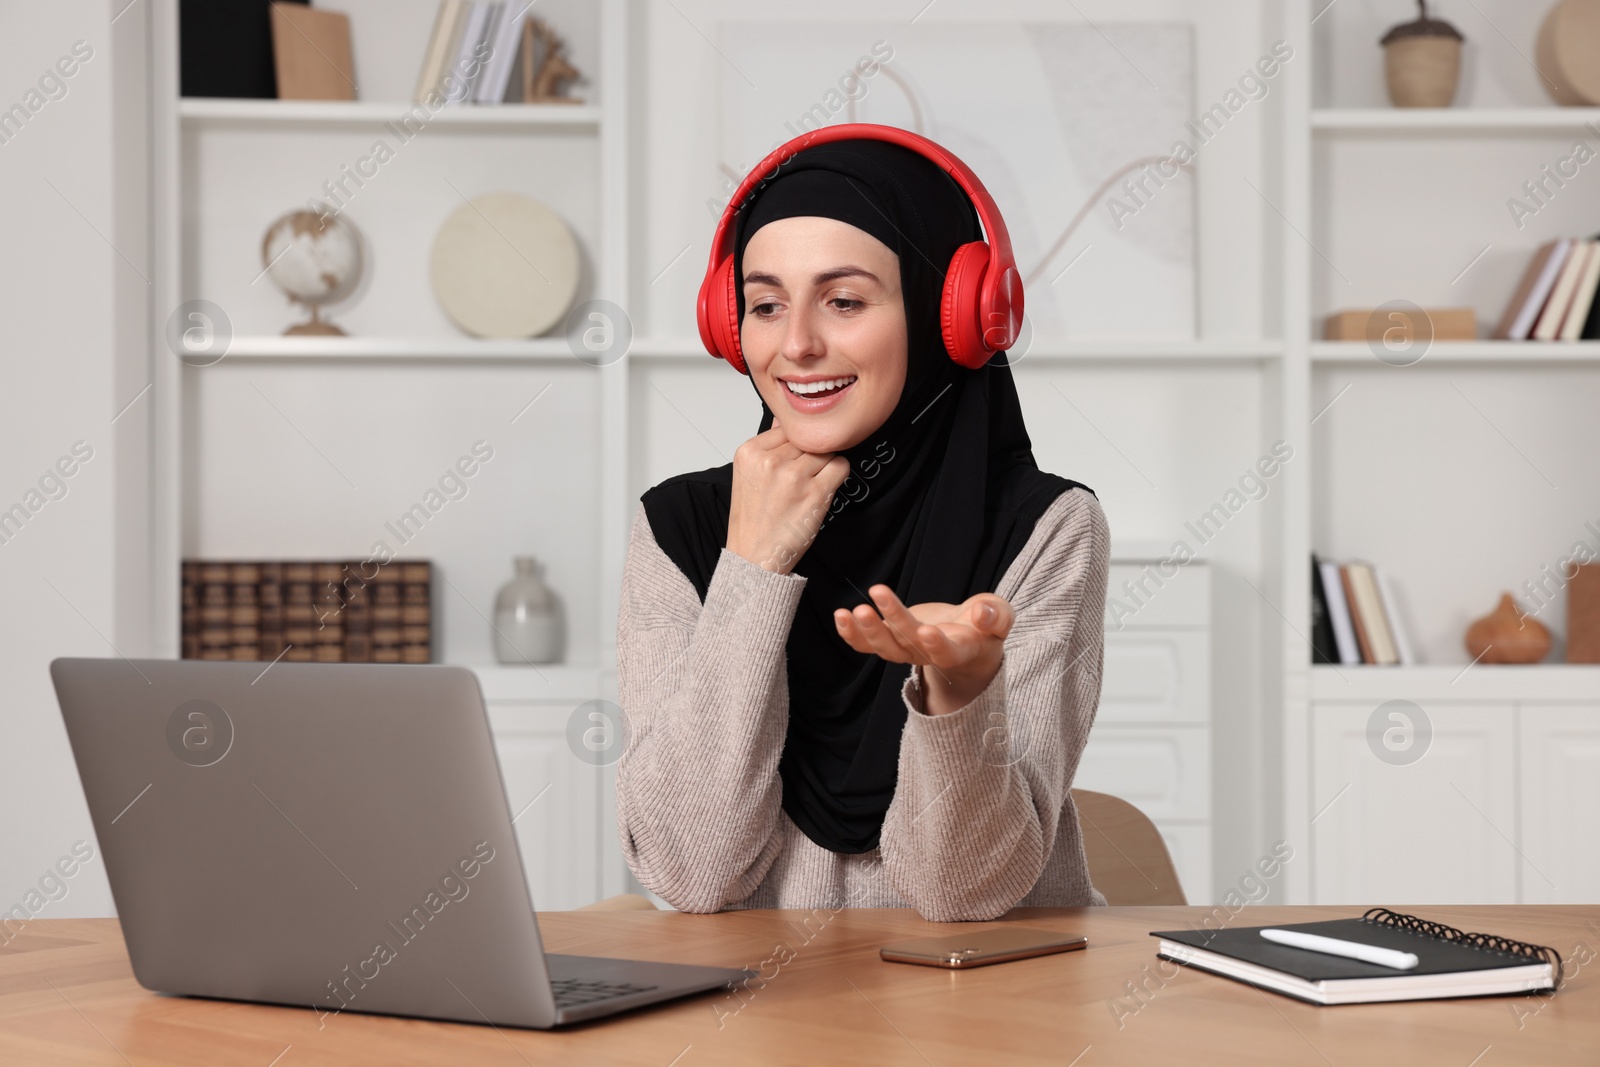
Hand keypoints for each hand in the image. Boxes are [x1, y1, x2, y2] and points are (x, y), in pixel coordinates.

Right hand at [726, 417, 850, 574]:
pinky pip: (841, 466)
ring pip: (826, 449)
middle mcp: (770, 460)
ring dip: (824, 465)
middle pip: (808, 438)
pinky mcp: (816, 492)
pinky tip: (823, 489)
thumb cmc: (754, 519)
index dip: (796, 445)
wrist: (754, 557)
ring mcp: (794, 476)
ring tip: (810, 485)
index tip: (793, 462)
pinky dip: (838, 475)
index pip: (788, 427)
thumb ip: (769, 445)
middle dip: (810, 455)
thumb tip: (790, 419)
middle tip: (803, 477)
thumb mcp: (748, 474)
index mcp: (749, 451)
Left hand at [834, 584, 1013, 715]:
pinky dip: (852, 635)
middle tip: (875, 596)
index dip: (937, 645)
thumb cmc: (984, 626)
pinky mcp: (891, 641)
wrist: (966, 640)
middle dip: (892, 621)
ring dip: (867, 630)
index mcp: (959, 651)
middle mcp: (928, 655)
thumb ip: (997, 617)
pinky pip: (867, 645)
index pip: (947, 653)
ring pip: (884, 648)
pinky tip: (840, 616)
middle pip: (909, 644)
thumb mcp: (1000, 618)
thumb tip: (984, 614)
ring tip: (853, 610)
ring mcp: (907, 650)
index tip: (927, 631)